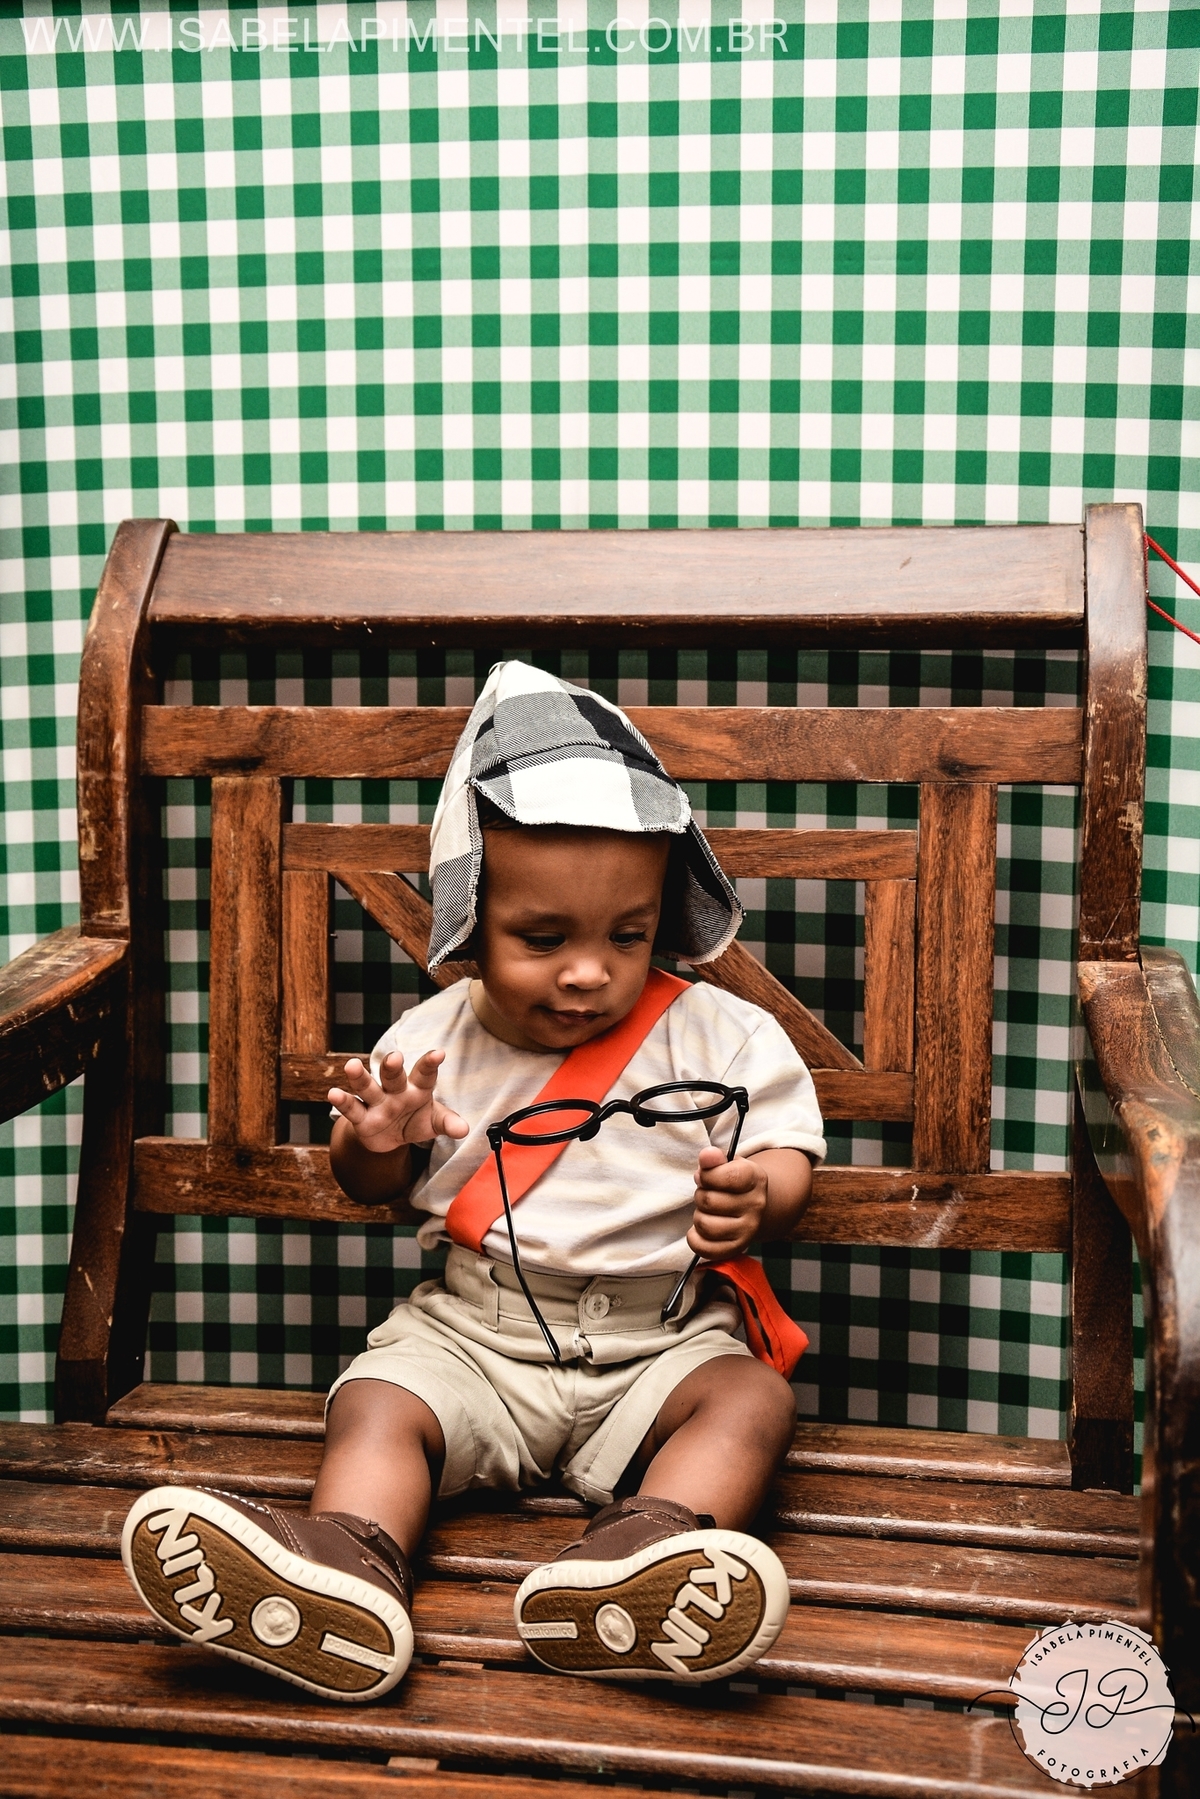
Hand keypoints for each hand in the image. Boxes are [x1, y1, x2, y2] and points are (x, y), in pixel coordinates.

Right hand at [328, 1049, 468, 1154]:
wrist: (391, 1138)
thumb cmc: (415, 1120)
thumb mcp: (433, 1123)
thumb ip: (447, 1123)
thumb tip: (464, 1130)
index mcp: (417, 1088)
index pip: (424, 1074)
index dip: (430, 1063)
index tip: (439, 1053)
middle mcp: (395, 1090)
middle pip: (393, 1076)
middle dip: (392, 1067)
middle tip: (394, 1057)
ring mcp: (376, 1102)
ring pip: (367, 1086)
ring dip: (359, 1076)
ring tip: (351, 1065)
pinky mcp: (361, 1117)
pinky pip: (351, 1108)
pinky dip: (342, 1101)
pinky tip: (333, 1093)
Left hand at [688, 1145, 767, 1260]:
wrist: (754, 1207)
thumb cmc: (734, 1183)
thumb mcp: (727, 1164)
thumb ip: (714, 1159)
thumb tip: (707, 1156)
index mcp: (755, 1179)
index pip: (726, 1177)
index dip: (707, 1176)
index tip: (706, 1176)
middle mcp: (756, 1205)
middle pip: (708, 1201)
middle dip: (700, 1195)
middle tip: (708, 1194)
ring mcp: (748, 1230)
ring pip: (705, 1225)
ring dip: (699, 1216)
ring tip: (708, 1212)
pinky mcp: (737, 1248)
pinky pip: (704, 1248)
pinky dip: (696, 1239)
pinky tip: (701, 1230)